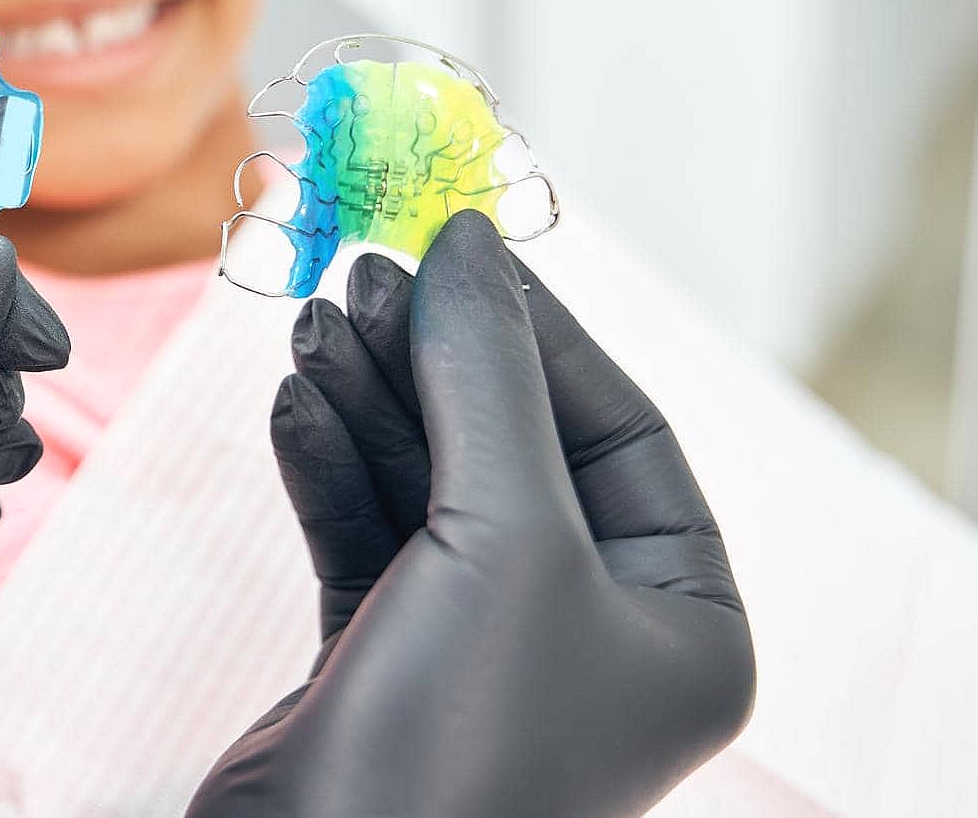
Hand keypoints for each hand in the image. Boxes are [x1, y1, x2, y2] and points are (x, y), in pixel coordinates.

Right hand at [189, 211, 754, 817]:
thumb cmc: (460, 737)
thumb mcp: (504, 531)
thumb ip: (488, 374)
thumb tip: (468, 239)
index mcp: (682, 621)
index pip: (624, 428)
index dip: (540, 332)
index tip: (457, 244)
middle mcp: (593, 631)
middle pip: (514, 444)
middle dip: (437, 359)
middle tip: (365, 275)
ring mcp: (485, 646)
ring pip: (430, 481)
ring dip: (371, 399)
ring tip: (316, 328)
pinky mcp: (386, 660)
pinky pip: (367, 531)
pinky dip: (330, 463)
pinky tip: (295, 406)